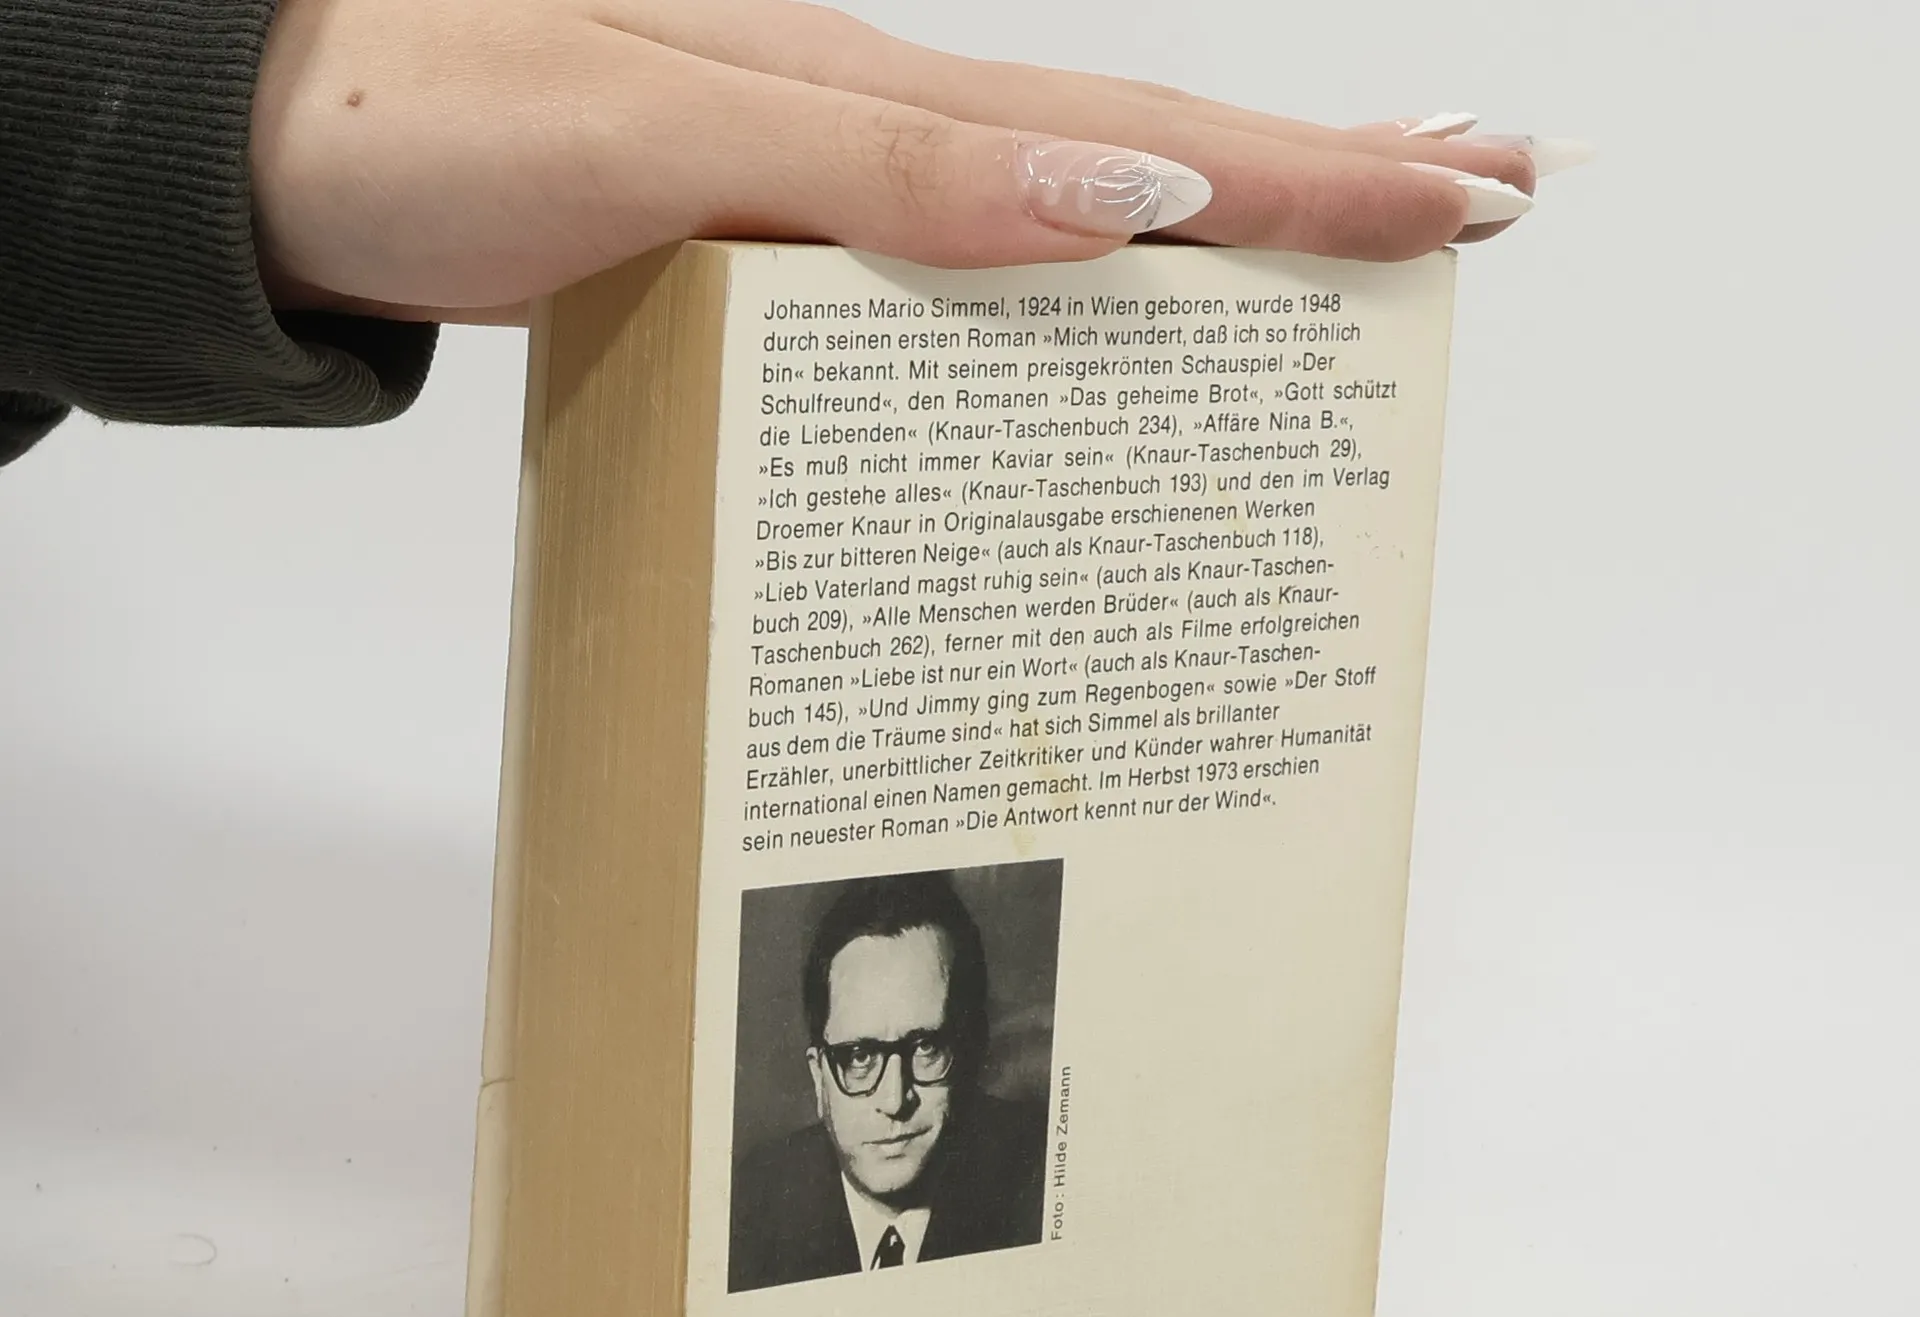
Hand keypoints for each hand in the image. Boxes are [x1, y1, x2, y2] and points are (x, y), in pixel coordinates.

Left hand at [251, 0, 1542, 322]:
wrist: (287, 147)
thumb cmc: (431, 126)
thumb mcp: (656, 133)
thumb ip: (876, 172)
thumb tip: (1112, 199)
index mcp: (869, 101)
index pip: (1140, 135)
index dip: (1309, 173)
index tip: (1465, 190)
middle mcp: (874, 140)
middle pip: (1141, 154)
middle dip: (1319, 184)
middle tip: (1473, 203)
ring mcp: (832, 196)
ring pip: (1066, 219)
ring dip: (1215, 237)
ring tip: (1341, 264)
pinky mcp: (775, 252)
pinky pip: (958, 283)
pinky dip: (1067, 297)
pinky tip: (1105, 324)